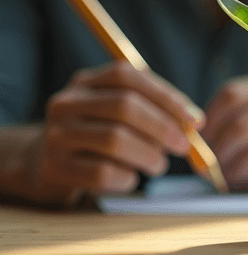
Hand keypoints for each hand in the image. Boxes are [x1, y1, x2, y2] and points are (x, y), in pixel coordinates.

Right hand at [25, 61, 204, 205]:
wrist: (45, 164)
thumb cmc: (99, 135)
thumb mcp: (120, 114)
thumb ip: (157, 109)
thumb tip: (195, 121)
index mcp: (86, 82)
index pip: (127, 76)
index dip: (166, 97)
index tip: (194, 120)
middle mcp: (66, 103)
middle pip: (123, 106)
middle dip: (162, 127)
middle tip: (183, 146)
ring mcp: (56, 135)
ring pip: (114, 140)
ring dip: (149, 155)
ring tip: (158, 164)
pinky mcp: (54, 169)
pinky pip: (102, 173)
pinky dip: (127, 177)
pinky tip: (130, 177)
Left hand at [202, 70, 247, 190]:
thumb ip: (228, 120)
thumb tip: (194, 144)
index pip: (231, 96)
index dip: (209, 124)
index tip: (198, 145)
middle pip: (240, 126)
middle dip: (218, 153)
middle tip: (207, 170)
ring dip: (233, 171)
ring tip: (225, 179)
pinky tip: (247, 182)